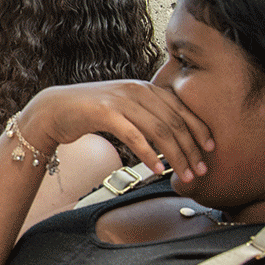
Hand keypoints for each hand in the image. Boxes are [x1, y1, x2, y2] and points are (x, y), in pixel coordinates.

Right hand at [20, 81, 212, 181]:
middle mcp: (136, 90)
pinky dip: (149, 155)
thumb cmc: (88, 112)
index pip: (182, 110)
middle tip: (200, 171)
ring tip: (183, 176)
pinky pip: (135, 136)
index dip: (200, 130)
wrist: (53, 109)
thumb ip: (146, 114)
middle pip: (174, 122)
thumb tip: (172, 134)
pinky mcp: (105, 112)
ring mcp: (121, 100)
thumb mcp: (123, 108)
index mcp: (145, 88)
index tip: (211, 150)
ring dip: (176, 157)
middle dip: (191, 149)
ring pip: (159, 131)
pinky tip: (157, 169)